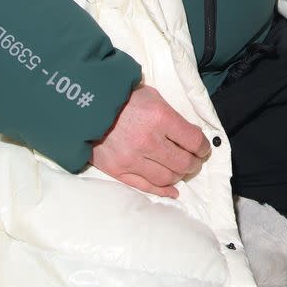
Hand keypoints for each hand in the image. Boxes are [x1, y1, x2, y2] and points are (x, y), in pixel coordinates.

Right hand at [89, 84, 210, 198]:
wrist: (82, 105)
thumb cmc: (120, 96)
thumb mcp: (151, 95)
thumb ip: (170, 115)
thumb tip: (189, 134)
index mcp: (160, 117)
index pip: (194, 141)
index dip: (203, 147)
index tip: (203, 148)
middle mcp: (148, 141)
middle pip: (183, 163)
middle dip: (194, 163)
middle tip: (193, 160)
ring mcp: (132, 158)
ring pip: (167, 177)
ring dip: (179, 176)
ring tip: (180, 170)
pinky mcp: (118, 170)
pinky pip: (146, 186)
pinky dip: (163, 191)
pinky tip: (172, 190)